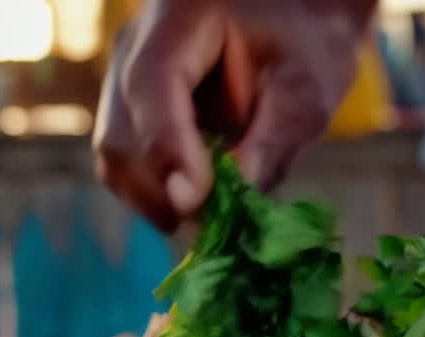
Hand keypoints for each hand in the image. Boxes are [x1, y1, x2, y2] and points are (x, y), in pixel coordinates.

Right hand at [92, 0, 376, 232]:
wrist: (294, 23)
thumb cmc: (306, 44)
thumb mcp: (307, 87)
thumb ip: (275, 138)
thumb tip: (237, 194)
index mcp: (180, 18)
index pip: (153, 83)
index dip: (167, 147)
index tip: (194, 203)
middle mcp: (136, 47)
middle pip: (121, 133)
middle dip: (161, 191)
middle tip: (214, 227)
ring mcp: (125, 81)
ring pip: (117, 158)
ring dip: (159, 200)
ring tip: (213, 219)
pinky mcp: (131, 114)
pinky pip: (129, 166)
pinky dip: (161, 195)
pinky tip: (203, 204)